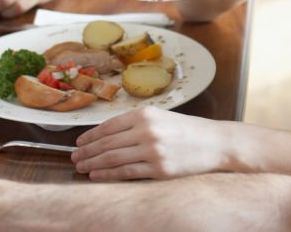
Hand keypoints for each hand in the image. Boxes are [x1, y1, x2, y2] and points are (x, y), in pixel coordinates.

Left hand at [72, 106, 230, 179]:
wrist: (215, 143)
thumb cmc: (188, 131)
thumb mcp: (162, 118)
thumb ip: (137, 124)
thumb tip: (107, 135)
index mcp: (146, 114)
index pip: (109, 126)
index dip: (90, 135)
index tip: (79, 142)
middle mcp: (147, 130)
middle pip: (107, 142)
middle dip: (87, 151)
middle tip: (74, 157)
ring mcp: (152, 150)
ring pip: (113, 157)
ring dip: (93, 163)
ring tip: (81, 167)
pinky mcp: (159, 169)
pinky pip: (126, 172)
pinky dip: (107, 174)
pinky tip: (96, 175)